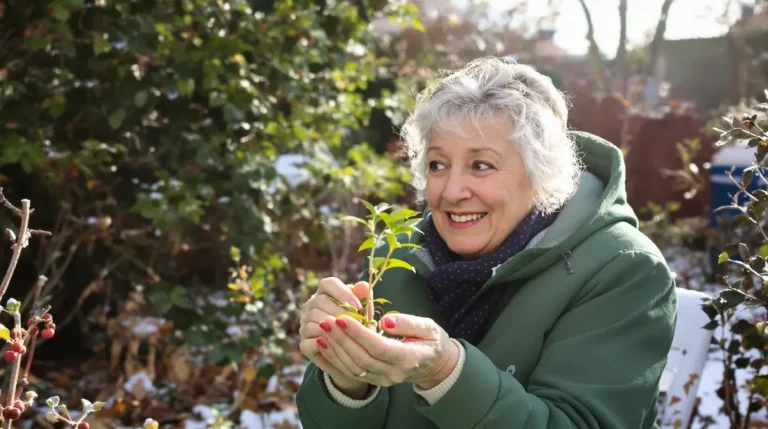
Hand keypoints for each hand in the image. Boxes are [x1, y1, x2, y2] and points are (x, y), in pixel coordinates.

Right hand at [298, 277, 372, 397]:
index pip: (328, 284)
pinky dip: (324, 343)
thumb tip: (363, 285)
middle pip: (319, 300)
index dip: (342, 293)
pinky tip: (337, 345)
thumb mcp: (365, 315)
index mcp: (326, 294)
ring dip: (333, 328)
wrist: (353, 356)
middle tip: (355, 323)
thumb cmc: (359, 329)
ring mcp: (305, 324)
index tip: (357, 306)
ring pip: (313, 319)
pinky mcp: (304, 343)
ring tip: (349, 334)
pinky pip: (309, 340)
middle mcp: (311, 306)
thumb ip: (364, 300)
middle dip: (340, 312)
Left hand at [321, 312, 459, 389]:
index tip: (342, 317)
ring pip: (354, 368)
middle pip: (362, 359)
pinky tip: (325, 344)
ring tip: (322, 329)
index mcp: (410, 358)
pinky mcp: (375, 381)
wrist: (434, 364)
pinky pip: (351, 372)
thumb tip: (385, 321)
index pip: (379, 347)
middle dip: (342, 340)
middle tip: (326, 321)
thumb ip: (408, 323)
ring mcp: (384, 380)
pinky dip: (335, 359)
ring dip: (335, 349)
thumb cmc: (431, 340)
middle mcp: (395, 373)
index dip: (359, 334)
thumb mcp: (428, 326)